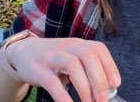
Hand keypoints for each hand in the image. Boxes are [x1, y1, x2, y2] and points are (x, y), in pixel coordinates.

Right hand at [6, 37, 120, 101]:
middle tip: (103, 100)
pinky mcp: (38, 69)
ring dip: (84, 87)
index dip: (110, 65)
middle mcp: (67, 46)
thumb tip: (106, 90)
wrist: (23, 52)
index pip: (98, 48)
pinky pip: (52, 82)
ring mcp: (51, 56)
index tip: (116, 84)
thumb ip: (87, 68)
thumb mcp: (71, 57)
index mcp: (77, 44)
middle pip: (88, 55)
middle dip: (99, 79)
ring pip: (73, 64)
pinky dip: (63, 96)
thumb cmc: (54, 59)